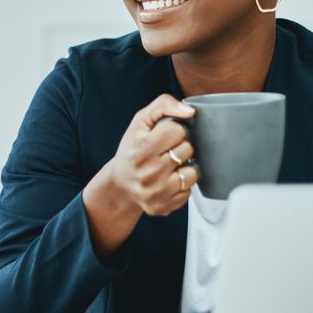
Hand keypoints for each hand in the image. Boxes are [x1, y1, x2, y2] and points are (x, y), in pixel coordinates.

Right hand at [109, 93, 199, 216]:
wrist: (120, 184)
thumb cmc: (133, 148)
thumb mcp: (141, 121)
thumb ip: (164, 105)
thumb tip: (190, 112)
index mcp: (140, 150)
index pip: (177, 130)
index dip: (174, 130)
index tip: (164, 136)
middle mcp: (148, 174)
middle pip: (187, 150)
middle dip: (180, 147)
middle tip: (167, 151)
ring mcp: (156, 193)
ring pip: (192, 173)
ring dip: (185, 167)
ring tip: (171, 166)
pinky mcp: (163, 207)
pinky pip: (189, 191)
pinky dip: (182, 184)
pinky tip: (169, 181)